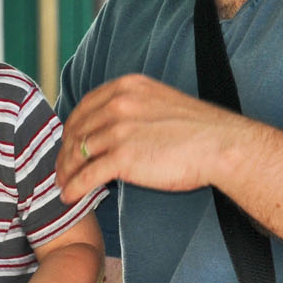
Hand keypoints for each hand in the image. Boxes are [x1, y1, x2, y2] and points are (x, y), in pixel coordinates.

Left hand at [55, 74, 256, 202]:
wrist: (221, 144)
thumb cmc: (198, 129)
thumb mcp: (160, 101)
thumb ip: (134, 106)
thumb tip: (117, 124)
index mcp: (127, 86)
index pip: (86, 106)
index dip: (73, 127)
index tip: (70, 142)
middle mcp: (118, 103)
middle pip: (78, 129)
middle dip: (65, 152)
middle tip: (61, 169)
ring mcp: (119, 129)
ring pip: (78, 152)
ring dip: (66, 172)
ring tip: (63, 185)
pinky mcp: (123, 157)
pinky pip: (88, 174)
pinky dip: (75, 187)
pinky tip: (70, 196)